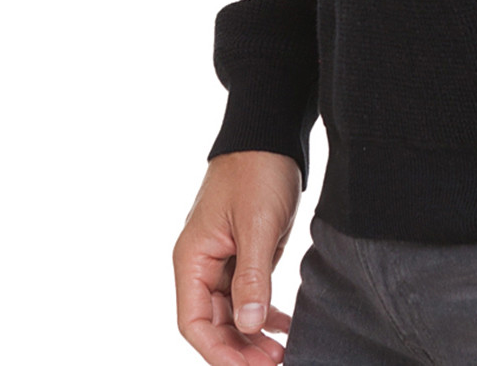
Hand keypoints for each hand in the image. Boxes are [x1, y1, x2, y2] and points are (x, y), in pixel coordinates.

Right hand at [173, 151, 301, 365]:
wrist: (271, 133)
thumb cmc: (258, 170)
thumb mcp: (258, 224)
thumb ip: (253, 275)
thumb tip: (248, 326)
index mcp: (193, 257)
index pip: (194, 322)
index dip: (219, 351)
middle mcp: (201, 262)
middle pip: (212, 322)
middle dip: (240, 349)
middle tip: (276, 363)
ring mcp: (223, 258)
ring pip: (231, 312)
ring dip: (252, 335)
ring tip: (281, 353)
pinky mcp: (243, 252)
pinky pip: (247, 293)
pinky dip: (263, 311)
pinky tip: (283, 326)